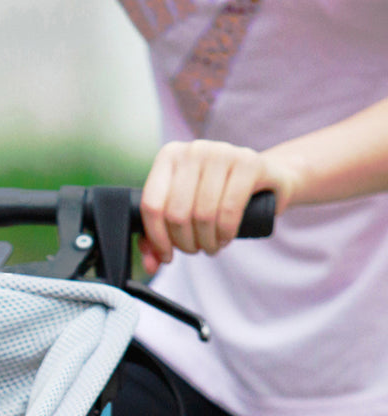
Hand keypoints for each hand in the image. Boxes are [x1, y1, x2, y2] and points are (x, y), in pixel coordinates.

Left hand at [138, 140, 294, 274]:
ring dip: (206, 241)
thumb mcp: (183, 212)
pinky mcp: (249, 163)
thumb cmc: (216, 195)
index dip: (157, 239)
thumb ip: (157, 238)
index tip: (167, 256)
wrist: (264, 177)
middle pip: (177, 213)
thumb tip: (150, 266)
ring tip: (210, 246)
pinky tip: (225, 239)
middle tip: (195, 249)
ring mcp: (222, 152)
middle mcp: (193, 150)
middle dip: (185, 243)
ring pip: (202, 214)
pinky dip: (225, 233)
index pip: (151, 205)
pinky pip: (228, 210)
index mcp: (169, 156)